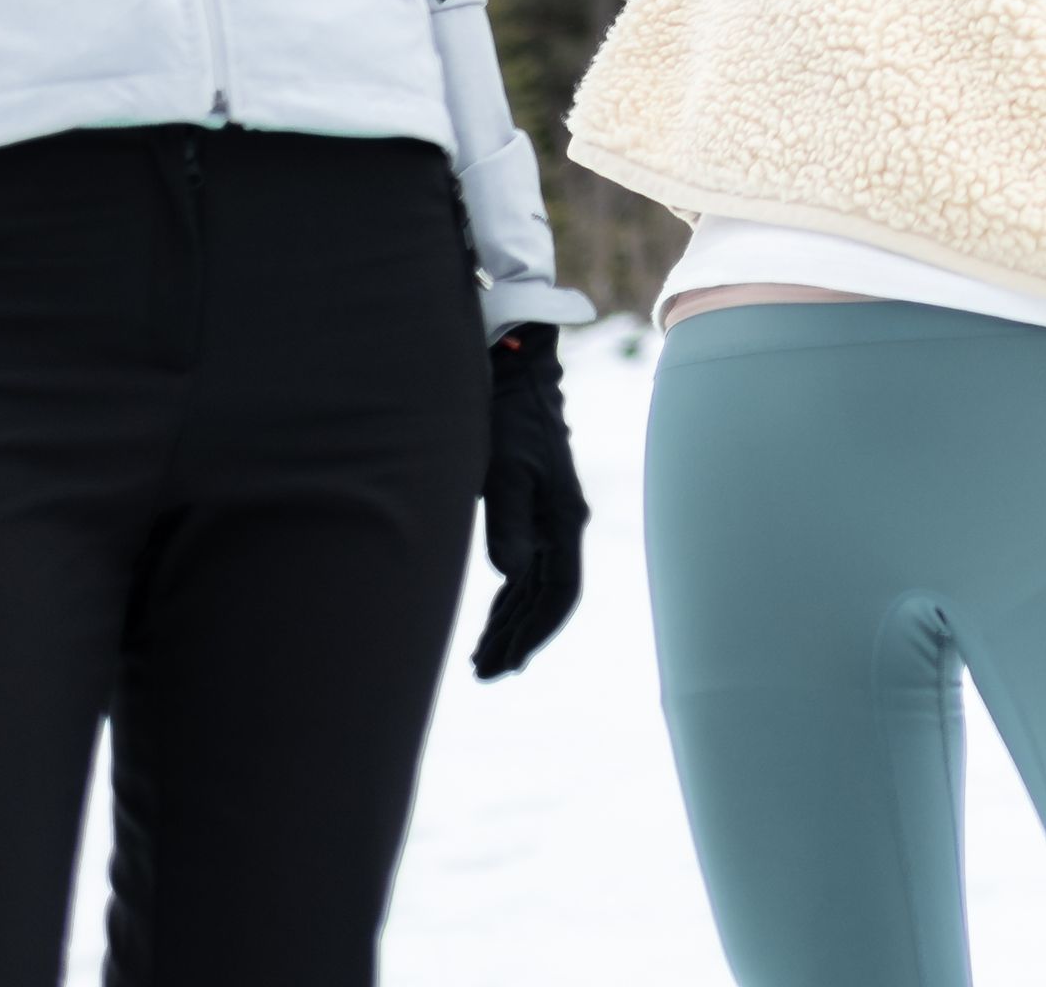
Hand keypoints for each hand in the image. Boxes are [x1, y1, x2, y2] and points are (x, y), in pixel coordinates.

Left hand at [467, 327, 586, 679]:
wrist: (513, 372)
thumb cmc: (507, 416)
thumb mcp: (503, 468)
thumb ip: (507, 522)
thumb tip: (510, 576)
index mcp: (565, 518)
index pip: (561, 592)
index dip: (537, 631)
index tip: (510, 663)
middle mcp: (561, 524)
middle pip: (547, 597)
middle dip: (519, 638)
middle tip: (485, 673)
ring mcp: (547, 519)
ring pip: (533, 588)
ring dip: (510, 624)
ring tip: (480, 660)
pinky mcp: (530, 511)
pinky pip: (523, 570)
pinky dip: (507, 599)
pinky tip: (490, 620)